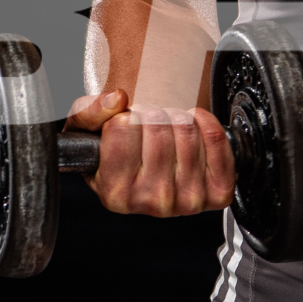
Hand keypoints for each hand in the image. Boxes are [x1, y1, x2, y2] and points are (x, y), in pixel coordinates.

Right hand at [64, 90, 237, 217]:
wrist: (148, 177)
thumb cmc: (115, 155)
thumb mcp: (85, 134)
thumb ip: (88, 111)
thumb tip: (117, 100)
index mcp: (115, 193)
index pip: (123, 126)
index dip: (124, 118)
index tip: (126, 126)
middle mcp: (152, 202)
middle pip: (156, 125)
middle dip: (151, 115)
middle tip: (148, 126)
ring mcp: (187, 200)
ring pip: (186, 128)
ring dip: (176, 118)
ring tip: (167, 130)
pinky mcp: (217, 192)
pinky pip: (215, 139)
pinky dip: (205, 122)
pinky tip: (192, 128)